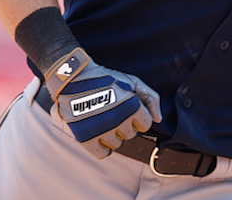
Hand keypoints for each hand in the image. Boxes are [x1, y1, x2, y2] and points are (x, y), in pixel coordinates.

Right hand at [45, 47, 161, 158]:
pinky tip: (99, 134)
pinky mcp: (85, 138)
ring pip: (117, 144)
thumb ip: (151, 99)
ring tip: (104, 120)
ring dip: (113, 135)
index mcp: (131, 105)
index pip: (145, 124)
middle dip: (125, 124)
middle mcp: (117, 120)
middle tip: (114, 112)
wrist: (73, 78)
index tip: (128, 109)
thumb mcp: (132, 81)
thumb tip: (158, 119)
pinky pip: (102, 153)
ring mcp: (101, 130)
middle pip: (130, 135)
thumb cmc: (106, 78)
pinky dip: (102, 147)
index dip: (138, 116)